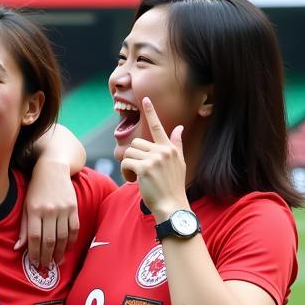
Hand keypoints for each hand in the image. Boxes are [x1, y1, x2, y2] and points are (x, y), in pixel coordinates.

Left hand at [15, 160, 78, 269]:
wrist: (53, 168)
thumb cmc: (35, 189)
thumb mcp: (25, 206)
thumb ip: (23, 227)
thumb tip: (17, 248)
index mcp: (34, 210)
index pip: (33, 237)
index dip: (34, 253)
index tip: (34, 263)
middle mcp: (49, 210)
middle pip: (49, 240)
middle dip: (47, 256)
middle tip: (45, 267)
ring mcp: (63, 209)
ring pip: (62, 237)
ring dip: (59, 253)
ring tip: (55, 262)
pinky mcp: (73, 208)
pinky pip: (74, 229)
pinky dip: (71, 242)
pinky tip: (66, 250)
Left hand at [120, 97, 188, 219]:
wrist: (172, 205)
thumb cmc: (172, 186)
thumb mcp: (178, 163)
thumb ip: (176, 145)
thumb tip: (179, 128)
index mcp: (169, 149)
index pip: (159, 127)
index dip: (151, 112)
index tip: (145, 99)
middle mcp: (163, 151)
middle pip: (136, 144)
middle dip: (133, 157)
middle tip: (138, 172)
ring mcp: (154, 159)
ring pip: (129, 152)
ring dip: (128, 165)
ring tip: (136, 177)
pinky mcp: (145, 168)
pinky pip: (126, 162)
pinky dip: (125, 172)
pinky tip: (132, 181)